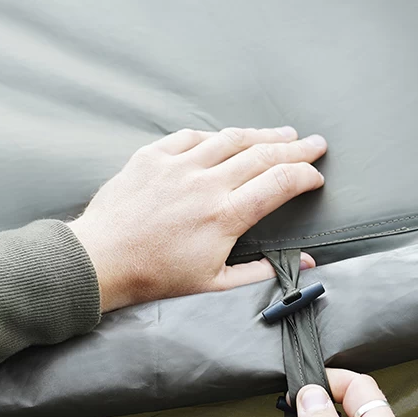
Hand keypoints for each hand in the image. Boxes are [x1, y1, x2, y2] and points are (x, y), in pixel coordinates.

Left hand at [68, 126, 325, 310]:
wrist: (102, 261)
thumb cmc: (156, 277)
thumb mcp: (214, 282)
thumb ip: (263, 270)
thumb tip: (308, 263)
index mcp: (225, 215)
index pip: (279, 183)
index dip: (305, 175)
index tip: (316, 176)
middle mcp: (205, 183)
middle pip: (263, 154)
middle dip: (295, 148)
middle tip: (316, 143)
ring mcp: (177, 166)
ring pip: (230, 139)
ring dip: (261, 134)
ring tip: (282, 133)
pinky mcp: (151, 156)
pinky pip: (190, 137)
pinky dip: (214, 136)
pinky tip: (227, 137)